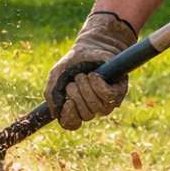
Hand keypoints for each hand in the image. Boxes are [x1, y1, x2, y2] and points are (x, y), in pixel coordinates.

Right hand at [44, 11, 137, 130]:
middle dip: (76, 94)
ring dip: (87, 88)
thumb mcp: (56, 75)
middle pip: (85, 115)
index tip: (67, 102)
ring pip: (97, 107)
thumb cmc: (73, 62)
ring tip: (84, 74)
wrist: (90, 46)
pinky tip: (94, 75)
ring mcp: (106, 102)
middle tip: (75, 79)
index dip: (69, 116)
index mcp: (75, 107)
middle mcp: (91, 108)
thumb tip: (54, 113)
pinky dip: (98, 85)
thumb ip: (51, 94)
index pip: (72, 124)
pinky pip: (108, 97)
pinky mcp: (118, 92)